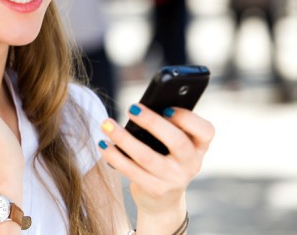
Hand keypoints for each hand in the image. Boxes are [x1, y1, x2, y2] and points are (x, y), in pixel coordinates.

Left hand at [98, 103, 213, 213]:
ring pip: (146, 156)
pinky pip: (131, 170)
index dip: (187, 118)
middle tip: (132, 108)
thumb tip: (139, 109)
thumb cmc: (165, 159)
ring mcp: (174, 179)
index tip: (166, 107)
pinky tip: (102, 144)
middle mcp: (191, 164)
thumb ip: (166, 127)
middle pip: (176, 141)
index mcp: (199, 147)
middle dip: (152, 122)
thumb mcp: (173, 145)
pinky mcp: (154, 190)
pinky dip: (114, 156)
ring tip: (107, 124)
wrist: (163, 200)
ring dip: (123, 138)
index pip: (205, 131)